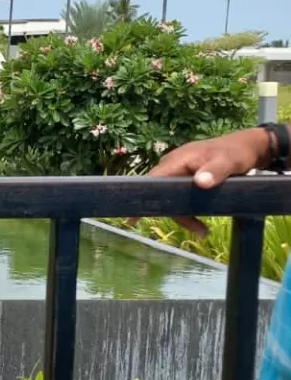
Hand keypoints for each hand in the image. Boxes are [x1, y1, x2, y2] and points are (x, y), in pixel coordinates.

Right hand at [143, 127, 270, 235]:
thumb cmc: (236, 153)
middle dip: (173, 213)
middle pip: (162, 193)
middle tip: (195, 230)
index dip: (143, 197)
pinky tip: (201, 224)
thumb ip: (214, 171)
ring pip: (172, 199)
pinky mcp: (187, 179)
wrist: (247, 148)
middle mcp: (174, 166)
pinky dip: (189, 211)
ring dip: (185, 216)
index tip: (133, 216)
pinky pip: (180, 198)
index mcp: (178, 160)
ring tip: (203, 231)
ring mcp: (180, 172)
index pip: (153, 179)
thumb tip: (200, 183)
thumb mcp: (229, 162)